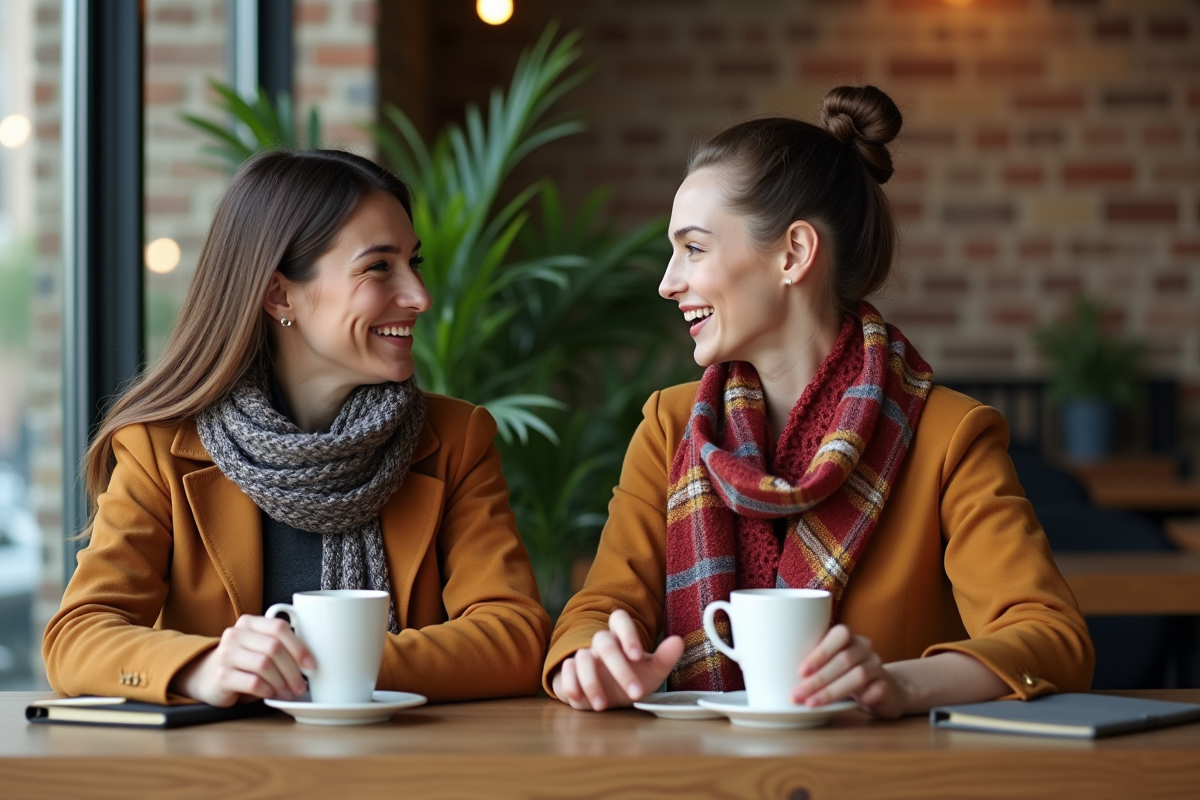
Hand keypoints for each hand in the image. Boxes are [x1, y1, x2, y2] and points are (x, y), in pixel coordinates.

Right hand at [170, 614, 314, 706]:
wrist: (205, 676)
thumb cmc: (242, 662)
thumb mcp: (258, 646)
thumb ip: (278, 644)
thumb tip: (310, 661)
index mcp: (249, 622)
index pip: (279, 628)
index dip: (299, 647)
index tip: (311, 665)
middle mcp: (235, 634)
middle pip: (274, 648)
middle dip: (293, 670)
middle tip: (301, 685)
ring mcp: (226, 654)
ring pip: (264, 665)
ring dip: (282, 682)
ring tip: (288, 692)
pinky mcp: (221, 676)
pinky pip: (253, 682)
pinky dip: (268, 690)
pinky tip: (272, 694)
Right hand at [551, 609, 683, 711]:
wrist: (609, 697)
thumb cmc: (632, 680)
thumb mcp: (652, 672)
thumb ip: (665, 658)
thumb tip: (679, 641)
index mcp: (621, 638)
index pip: (619, 619)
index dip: (627, 633)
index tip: (638, 655)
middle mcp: (601, 644)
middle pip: (604, 643)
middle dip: (619, 669)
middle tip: (636, 693)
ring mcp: (584, 657)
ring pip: (583, 658)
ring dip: (592, 682)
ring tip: (602, 705)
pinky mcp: (570, 672)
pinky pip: (566, 670)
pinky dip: (570, 683)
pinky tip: (579, 699)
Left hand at [791, 624, 909, 718]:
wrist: (885, 690)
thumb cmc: (844, 675)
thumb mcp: (827, 664)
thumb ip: (808, 662)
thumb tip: (766, 666)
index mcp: (848, 637)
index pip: (839, 635)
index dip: (820, 652)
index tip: (800, 672)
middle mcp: (865, 648)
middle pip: (844, 660)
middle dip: (817, 679)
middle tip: (797, 695)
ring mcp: (878, 667)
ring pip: (858, 675)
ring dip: (832, 691)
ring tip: (812, 704)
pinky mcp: (888, 687)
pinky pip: (878, 690)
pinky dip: (865, 698)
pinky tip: (854, 705)